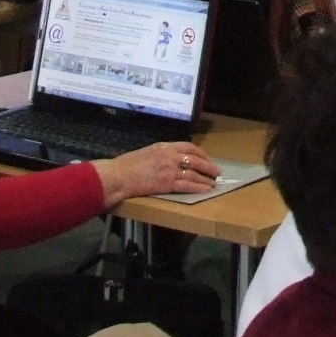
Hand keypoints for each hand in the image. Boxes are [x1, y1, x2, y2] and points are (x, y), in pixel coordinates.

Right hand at [94, 141, 219, 208]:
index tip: (207, 158)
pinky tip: (206, 190)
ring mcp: (169, 169)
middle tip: (217, 171)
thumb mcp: (147, 151)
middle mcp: (169, 156)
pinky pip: (187, 185)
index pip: (188, 147)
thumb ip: (161, 153)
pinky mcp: (167, 183)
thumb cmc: (127, 165)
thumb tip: (173, 158)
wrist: (119, 175)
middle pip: (195, 159)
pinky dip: (199, 187)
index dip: (201, 153)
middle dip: (208, 166)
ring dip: (205, 179)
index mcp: (164, 146)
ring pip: (194, 173)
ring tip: (213, 183)